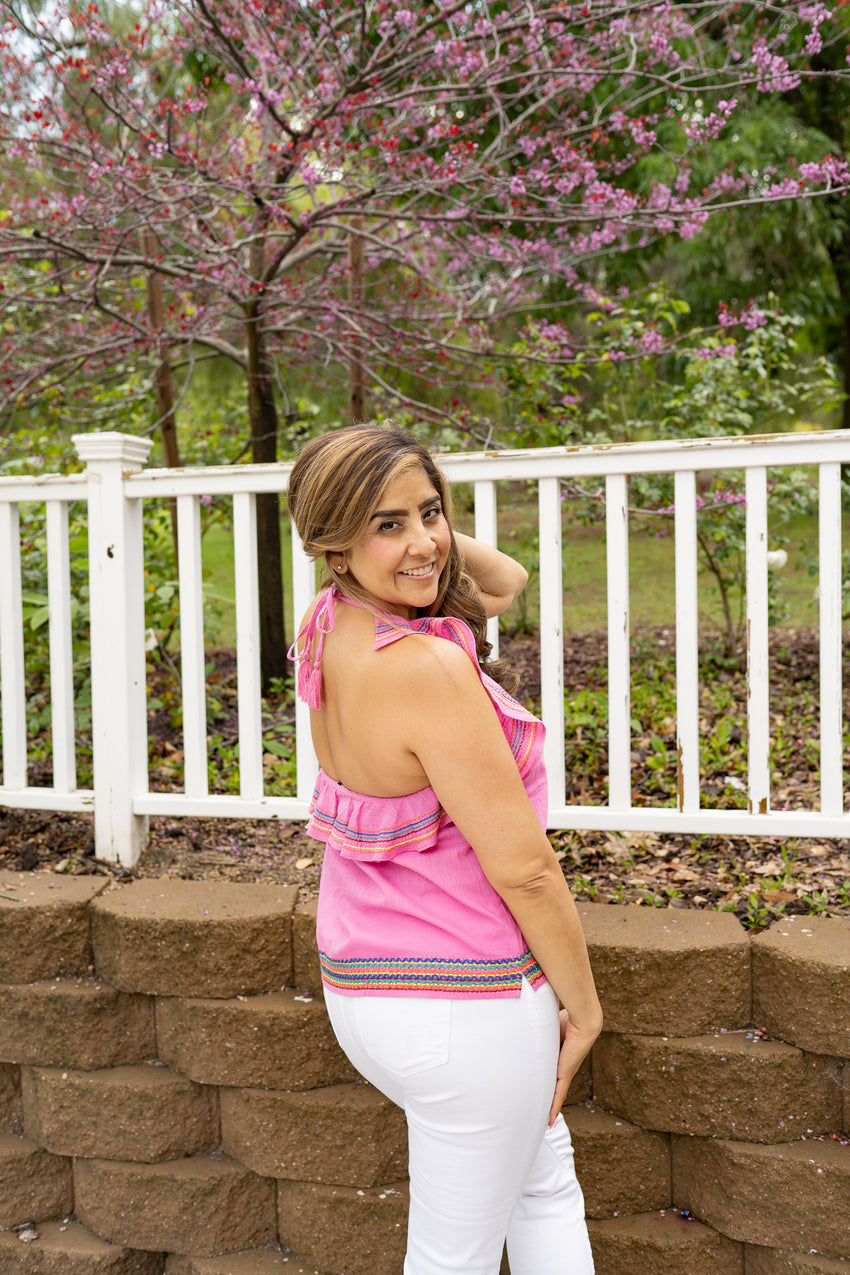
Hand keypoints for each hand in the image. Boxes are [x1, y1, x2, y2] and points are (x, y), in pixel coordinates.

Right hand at [548, 1008, 599, 1126]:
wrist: (582, 1021)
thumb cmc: (567, 1018)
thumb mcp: (548, 1028)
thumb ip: (539, 1031)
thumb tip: (526, 1021)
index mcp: (560, 1057)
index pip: (552, 1075)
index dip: (548, 1084)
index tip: (542, 1092)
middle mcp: (564, 1068)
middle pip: (554, 1089)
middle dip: (549, 1102)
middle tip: (542, 1115)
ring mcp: (565, 1073)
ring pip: (556, 1096)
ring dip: (550, 1109)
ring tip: (544, 1123)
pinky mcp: (565, 1075)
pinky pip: (558, 1096)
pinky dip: (554, 1109)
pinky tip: (550, 1122)